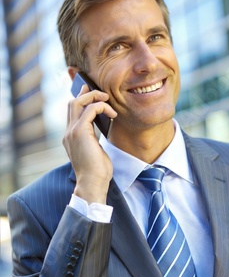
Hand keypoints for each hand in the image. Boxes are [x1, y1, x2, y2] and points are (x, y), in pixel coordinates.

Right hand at [63, 85, 117, 203]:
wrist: (92, 183)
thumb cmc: (97, 172)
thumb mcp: (95, 150)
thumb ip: (94, 138)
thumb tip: (103, 127)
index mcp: (70, 137)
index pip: (72, 112)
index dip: (81, 99)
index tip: (92, 93)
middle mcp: (68, 132)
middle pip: (72, 103)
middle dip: (87, 94)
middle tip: (103, 94)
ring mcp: (72, 132)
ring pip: (78, 102)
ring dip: (94, 97)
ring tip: (107, 100)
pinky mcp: (80, 132)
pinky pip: (90, 110)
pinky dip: (101, 107)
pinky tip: (112, 114)